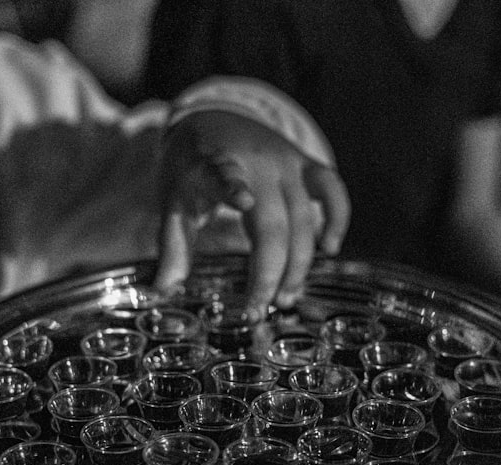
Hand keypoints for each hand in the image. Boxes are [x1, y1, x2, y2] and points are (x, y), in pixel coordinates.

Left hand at [155, 110, 349, 317]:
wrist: (215, 118)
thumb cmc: (191, 169)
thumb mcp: (173, 200)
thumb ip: (172, 245)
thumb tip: (162, 291)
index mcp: (212, 164)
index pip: (221, 173)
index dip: (233, 186)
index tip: (243, 201)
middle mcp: (255, 161)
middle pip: (272, 223)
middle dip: (268, 273)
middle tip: (258, 311)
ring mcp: (285, 161)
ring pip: (304, 219)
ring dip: (298, 265)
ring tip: (285, 299)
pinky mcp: (306, 163)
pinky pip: (332, 190)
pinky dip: (338, 217)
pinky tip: (330, 247)